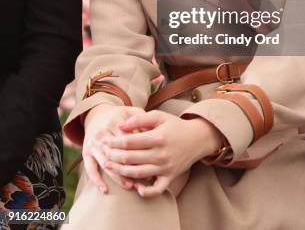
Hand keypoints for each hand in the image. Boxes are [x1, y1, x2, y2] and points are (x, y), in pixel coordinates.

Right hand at [82, 104, 145, 193]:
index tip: (152, 161)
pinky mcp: (86, 153)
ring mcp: (92, 144)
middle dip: (130, 166)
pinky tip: (105, 190)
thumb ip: (142, 120)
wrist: (97, 114)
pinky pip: (89, 169)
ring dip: (117, 176)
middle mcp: (101, 133)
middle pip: (116, 153)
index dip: (139, 151)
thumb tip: (153, 133)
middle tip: (144, 177)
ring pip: (105, 163)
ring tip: (131, 185)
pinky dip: (96, 180)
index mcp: (114, 121)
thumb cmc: (120, 115)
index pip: (127, 139)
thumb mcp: (131, 111)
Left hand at [101, 110, 223, 197]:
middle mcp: (161, 154)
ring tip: (109, 166)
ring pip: (137, 174)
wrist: (198, 138)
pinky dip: (145, 191)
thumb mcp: (159, 117)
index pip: (129, 142)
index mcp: (158, 137)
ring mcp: (165, 168)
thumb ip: (139, 119)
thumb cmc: (175, 126)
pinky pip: (156, 190)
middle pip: (130, 158)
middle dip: (113, 156)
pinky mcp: (170, 177)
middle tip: (103, 152)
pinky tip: (135, 187)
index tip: (105, 140)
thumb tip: (120, 125)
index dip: (114, 141)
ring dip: (120, 171)